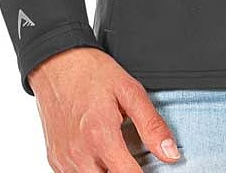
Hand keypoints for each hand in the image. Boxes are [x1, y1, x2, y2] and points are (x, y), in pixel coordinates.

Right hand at [27, 46, 182, 170]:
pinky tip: (98, 155)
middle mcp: (80, 155)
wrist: (57, 64)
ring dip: (107, 172)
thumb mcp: (130, 91)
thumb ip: (152, 125)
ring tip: (115, 154)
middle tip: (131, 157)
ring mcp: (64, 160)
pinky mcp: (54, 160)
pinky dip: (90, 170)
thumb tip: (170, 154)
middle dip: (125, 172)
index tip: (151, 166)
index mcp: (101, 137)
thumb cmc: (91, 73)